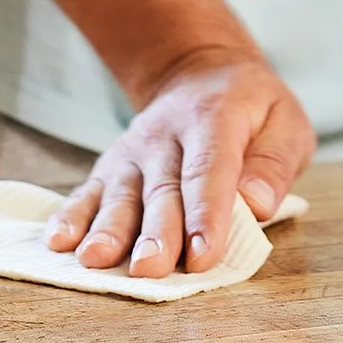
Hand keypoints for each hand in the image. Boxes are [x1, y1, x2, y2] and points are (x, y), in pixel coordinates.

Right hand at [44, 46, 314, 277]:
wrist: (200, 74)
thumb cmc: (252, 110)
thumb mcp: (285, 121)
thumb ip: (275, 162)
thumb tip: (258, 204)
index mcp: (215, 119)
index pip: (209, 171)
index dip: (206, 214)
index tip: (203, 255)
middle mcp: (167, 135)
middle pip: (162, 189)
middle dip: (155, 232)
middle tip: (149, 268)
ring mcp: (135, 151)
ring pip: (122, 194)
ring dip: (108, 229)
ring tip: (95, 260)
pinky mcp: (112, 165)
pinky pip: (91, 190)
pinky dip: (72, 215)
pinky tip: (58, 241)